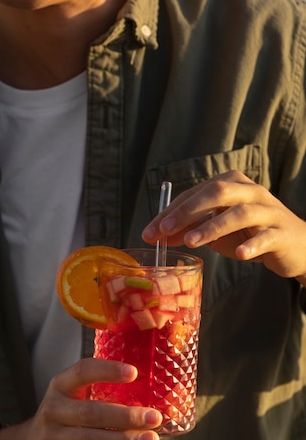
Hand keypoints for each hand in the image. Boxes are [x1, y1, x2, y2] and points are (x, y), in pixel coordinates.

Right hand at [0, 358, 161, 439]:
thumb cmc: (65, 420)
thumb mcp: (73, 399)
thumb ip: (101, 393)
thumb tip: (151, 396)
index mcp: (60, 386)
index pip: (82, 371)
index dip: (107, 370)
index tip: (134, 373)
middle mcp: (53, 409)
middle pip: (90, 411)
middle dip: (125, 415)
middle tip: (154, 417)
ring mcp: (51, 437)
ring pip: (90, 439)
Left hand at [142, 170, 305, 283]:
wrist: (293, 245)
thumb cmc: (248, 233)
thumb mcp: (215, 230)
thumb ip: (188, 229)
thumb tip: (154, 235)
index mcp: (231, 184)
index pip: (195, 194)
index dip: (171, 212)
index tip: (149, 231)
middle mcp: (250, 191)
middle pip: (216, 193)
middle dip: (187, 211)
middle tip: (165, 230)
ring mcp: (268, 210)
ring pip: (239, 213)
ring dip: (213, 227)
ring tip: (192, 242)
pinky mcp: (281, 233)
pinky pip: (266, 236)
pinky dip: (252, 245)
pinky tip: (240, 255)